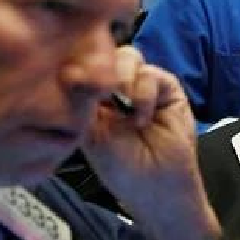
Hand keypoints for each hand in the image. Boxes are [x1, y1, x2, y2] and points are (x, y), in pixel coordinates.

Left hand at [83, 46, 219, 239]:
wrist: (156, 185)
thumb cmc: (121, 168)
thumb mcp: (91, 133)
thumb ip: (83, 101)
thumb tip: (71, 69)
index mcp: (95, 97)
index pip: (85, 64)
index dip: (79, 64)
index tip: (71, 77)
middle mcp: (119, 88)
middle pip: (107, 54)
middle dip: (100, 68)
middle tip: (98, 91)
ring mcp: (144, 86)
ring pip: (129, 57)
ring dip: (123, 80)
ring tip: (123, 107)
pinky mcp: (168, 89)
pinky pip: (152, 74)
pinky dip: (144, 93)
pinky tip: (140, 118)